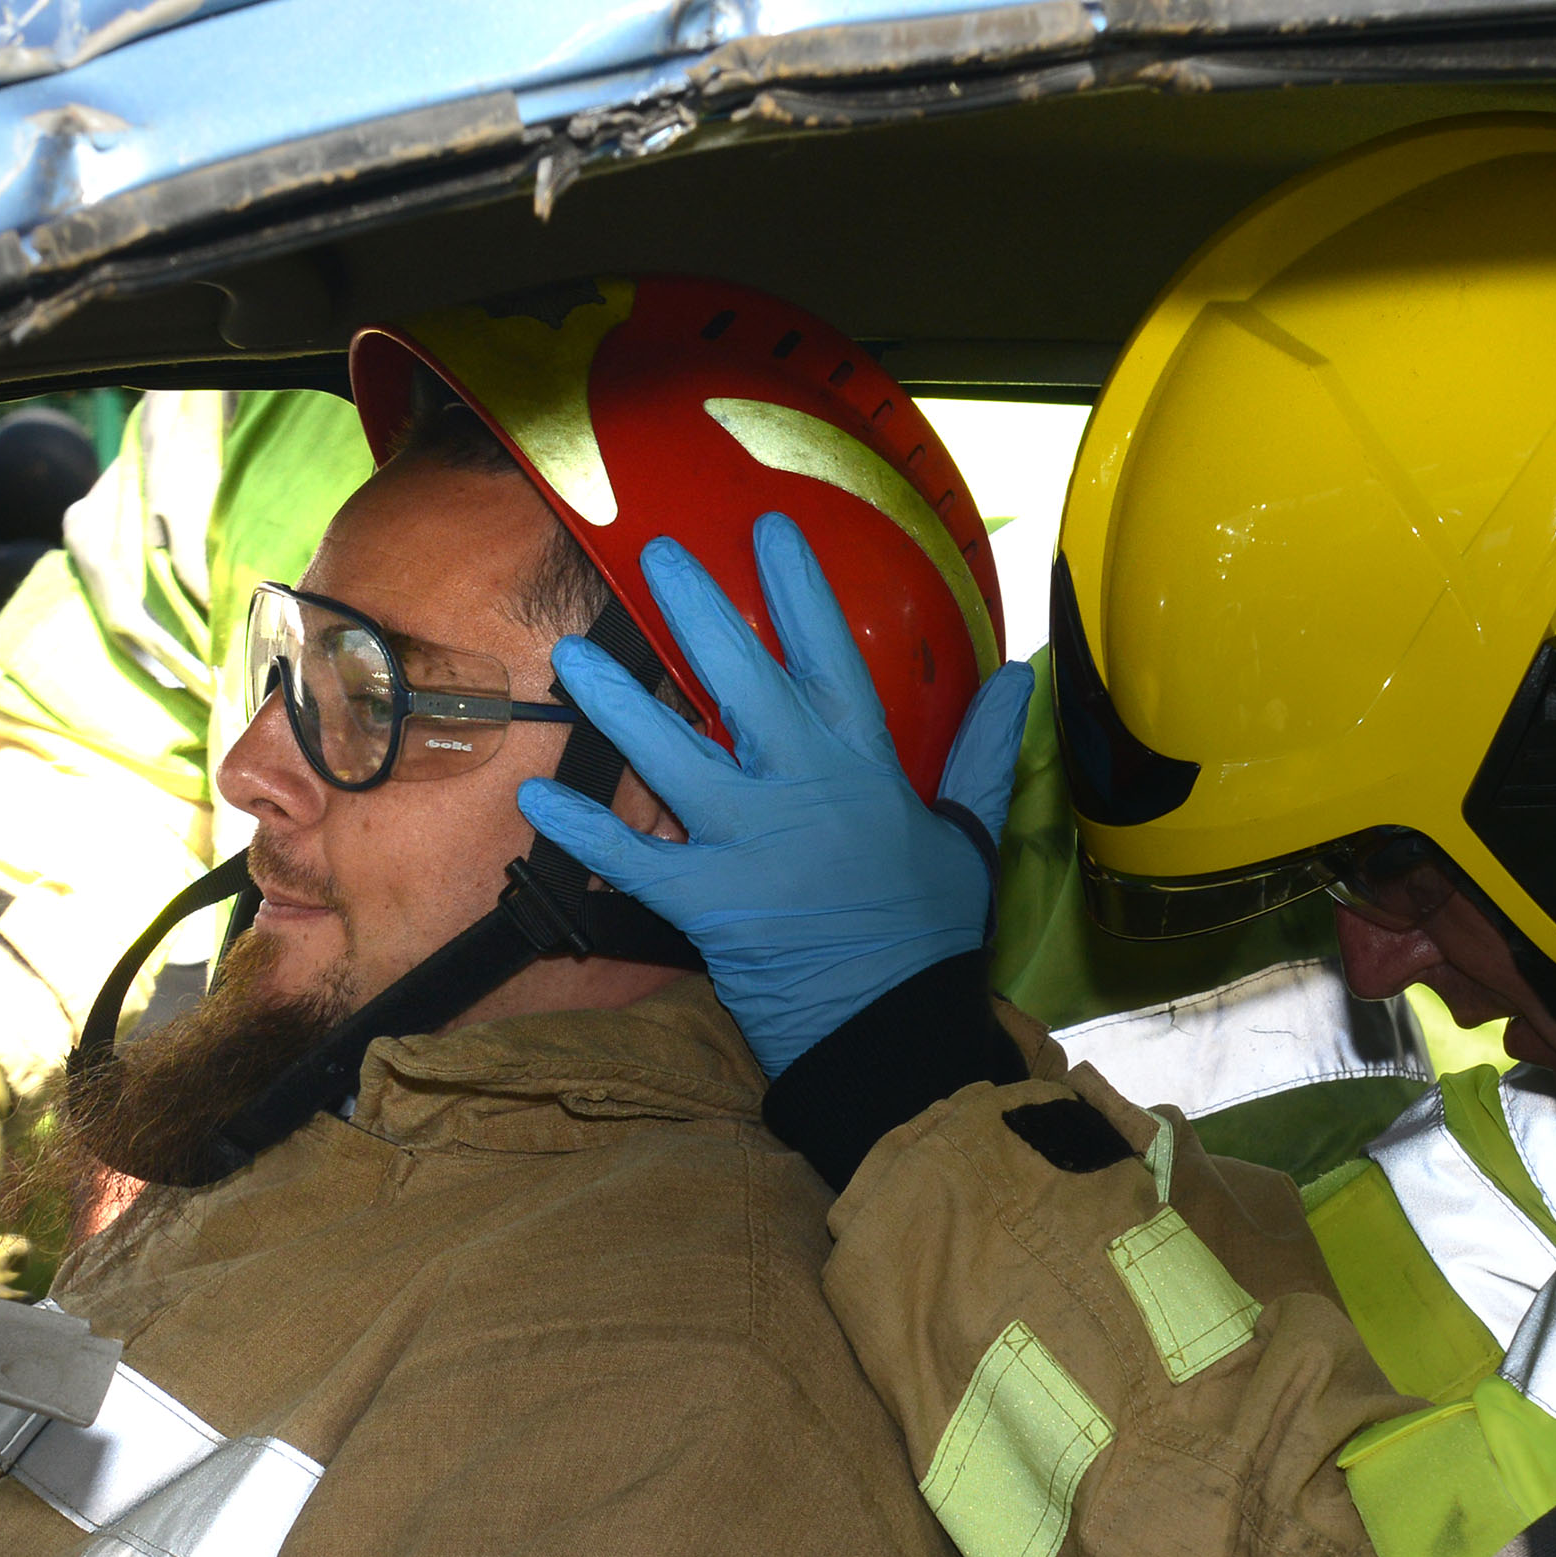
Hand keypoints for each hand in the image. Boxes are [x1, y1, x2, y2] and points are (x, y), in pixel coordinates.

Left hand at [517, 513, 1035, 1077]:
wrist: (892, 1027)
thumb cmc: (927, 931)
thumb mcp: (968, 835)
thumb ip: (985, 753)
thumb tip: (1020, 678)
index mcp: (864, 765)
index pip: (830, 655)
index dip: (799, 589)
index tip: (768, 529)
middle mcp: (801, 789)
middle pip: (741, 681)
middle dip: (697, 612)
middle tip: (656, 555)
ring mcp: (748, 843)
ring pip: (671, 757)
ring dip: (618, 706)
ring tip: (572, 659)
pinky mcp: (705, 903)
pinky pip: (629, 860)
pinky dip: (581, 831)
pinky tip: (535, 795)